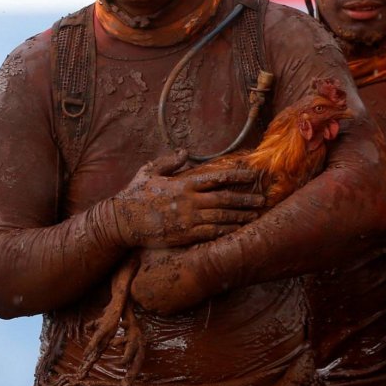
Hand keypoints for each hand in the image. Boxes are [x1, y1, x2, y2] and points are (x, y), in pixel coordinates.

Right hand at [111, 154, 260, 248]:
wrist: (123, 221)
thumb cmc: (134, 195)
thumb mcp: (149, 172)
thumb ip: (168, 161)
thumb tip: (184, 151)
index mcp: (182, 184)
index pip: (216, 177)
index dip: (236, 176)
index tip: (251, 174)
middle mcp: (189, 201)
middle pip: (225, 199)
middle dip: (245, 199)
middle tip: (262, 199)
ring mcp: (189, 219)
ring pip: (222, 217)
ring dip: (241, 216)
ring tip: (256, 215)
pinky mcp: (186, 235)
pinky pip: (212, 233)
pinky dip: (228, 231)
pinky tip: (239, 230)